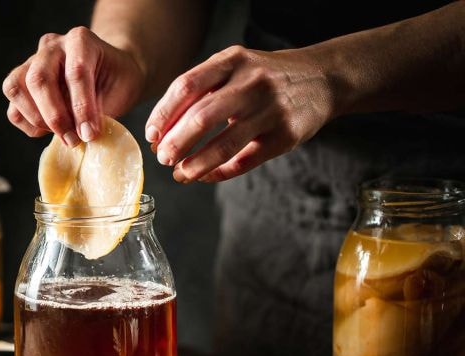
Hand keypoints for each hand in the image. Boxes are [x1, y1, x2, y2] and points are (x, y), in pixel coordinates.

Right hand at [2, 27, 145, 145]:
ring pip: (16, 88)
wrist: (109, 73)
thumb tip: (83, 134)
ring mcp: (31, 63)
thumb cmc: (116, 81)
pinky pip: (13, 109)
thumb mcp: (122, 90)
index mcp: (80, 40)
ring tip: (62, 134)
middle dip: (54, 116)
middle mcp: (52, 47)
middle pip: (38, 79)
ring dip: (37, 119)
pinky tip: (50, 131)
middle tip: (73, 139)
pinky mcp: (20, 84)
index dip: (82, 107)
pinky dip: (28, 125)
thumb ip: (102, 108)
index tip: (89, 134)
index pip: (75, 72)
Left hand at [145, 45, 334, 182]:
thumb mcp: (234, 68)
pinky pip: (245, 161)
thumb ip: (200, 91)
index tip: (151, 135)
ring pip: (225, 144)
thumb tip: (161, 130)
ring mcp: (271, 109)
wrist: (322, 78)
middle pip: (202, 116)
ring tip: (180, 175)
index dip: (163, 114)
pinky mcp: (286, 135)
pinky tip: (205, 176)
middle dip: (176, 143)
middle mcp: (252, 82)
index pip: (186, 86)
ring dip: (196, 165)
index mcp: (232, 60)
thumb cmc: (264, 78)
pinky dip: (220, 172)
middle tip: (163, 158)